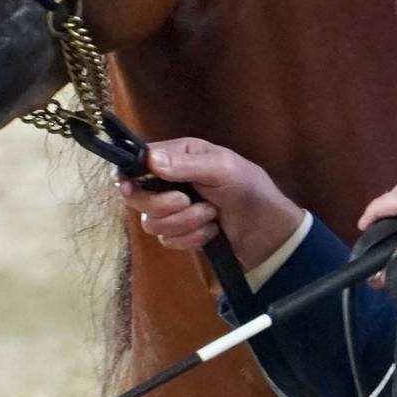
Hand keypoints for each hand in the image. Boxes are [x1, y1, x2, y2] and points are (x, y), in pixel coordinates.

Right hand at [114, 138, 303, 273]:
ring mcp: (173, 210)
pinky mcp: (180, 234)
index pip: (138, 161)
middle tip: (187, 202)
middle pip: (137, 197)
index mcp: (178, 156)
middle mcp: (170, 181)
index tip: (129, 188)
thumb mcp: (223, 170)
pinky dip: (192, 238)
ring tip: (212, 216)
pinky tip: (212, 232)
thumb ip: (186, 165)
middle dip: (163, 205)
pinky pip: (167, 241)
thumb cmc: (250, 190)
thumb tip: (150, 159)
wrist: (268, 232)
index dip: (128, 176)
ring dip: (185, 223)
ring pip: (152, 223)